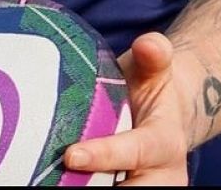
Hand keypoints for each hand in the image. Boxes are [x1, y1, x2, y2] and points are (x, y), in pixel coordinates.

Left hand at [63, 32, 192, 185]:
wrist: (167, 118)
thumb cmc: (151, 87)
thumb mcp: (155, 67)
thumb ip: (154, 53)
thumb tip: (146, 44)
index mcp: (166, 142)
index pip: (134, 151)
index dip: (103, 155)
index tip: (70, 156)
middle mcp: (163, 177)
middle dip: (92, 186)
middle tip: (56, 177)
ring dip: (84, 188)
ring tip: (53, 179)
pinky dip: (82, 187)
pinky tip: (59, 181)